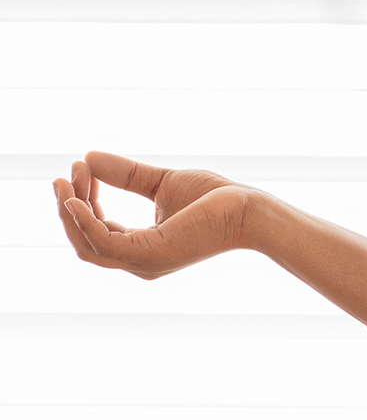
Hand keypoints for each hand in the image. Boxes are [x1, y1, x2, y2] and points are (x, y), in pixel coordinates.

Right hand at [53, 151, 256, 279]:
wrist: (247, 207)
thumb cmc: (215, 199)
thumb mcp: (160, 183)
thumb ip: (126, 175)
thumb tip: (88, 157)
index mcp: (143, 249)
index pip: (98, 230)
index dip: (82, 202)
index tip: (80, 168)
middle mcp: (140, 262)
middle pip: (84, 241)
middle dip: (69, 208)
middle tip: (65, 175)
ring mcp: (144, 262)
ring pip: (87, 243)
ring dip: (71, 211)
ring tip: (68, 179)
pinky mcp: (150, 255)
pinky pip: (101, 242)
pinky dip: (83, 221)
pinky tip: (75, 198)